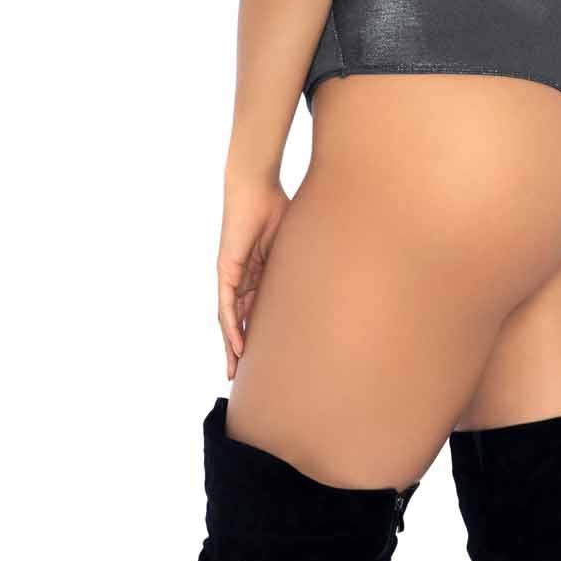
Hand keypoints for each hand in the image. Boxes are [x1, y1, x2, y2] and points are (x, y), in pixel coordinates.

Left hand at [217, 173, 289, 377]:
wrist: (256, 187)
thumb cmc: (278, 207)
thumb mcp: (294, 244)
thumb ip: (303, 262)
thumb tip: (334, 271)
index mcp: (259, 272)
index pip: (256, 309)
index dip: (258, 331)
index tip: (265, 355)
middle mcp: (243, 277)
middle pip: (240, 319)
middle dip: (241, 346)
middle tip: (242, 373)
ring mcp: (233, 275)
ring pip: (230, 317)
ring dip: (232, 344)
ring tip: (235, 368)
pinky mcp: (226, 270)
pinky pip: (227, 304)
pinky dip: (231, 325)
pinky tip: (236, 344)